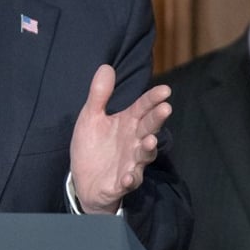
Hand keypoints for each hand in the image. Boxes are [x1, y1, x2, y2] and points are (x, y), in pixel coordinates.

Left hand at [69, 64, 170, 213]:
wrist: (84, 181)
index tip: (165, 90)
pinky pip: (129, 181)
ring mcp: (130, 162)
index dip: (152, 99)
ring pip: (144, 155)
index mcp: (127, 123)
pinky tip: (128, 176)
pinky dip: (130, 179)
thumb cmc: (93, 146)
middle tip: (165, 108)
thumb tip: (106, 66)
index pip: (142, 108)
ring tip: (149, 141)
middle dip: (157, 119)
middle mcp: (133, 141)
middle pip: (148, 128)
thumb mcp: (91, 117)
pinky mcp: (122, 182)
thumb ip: (100, 94)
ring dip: (148, 149)